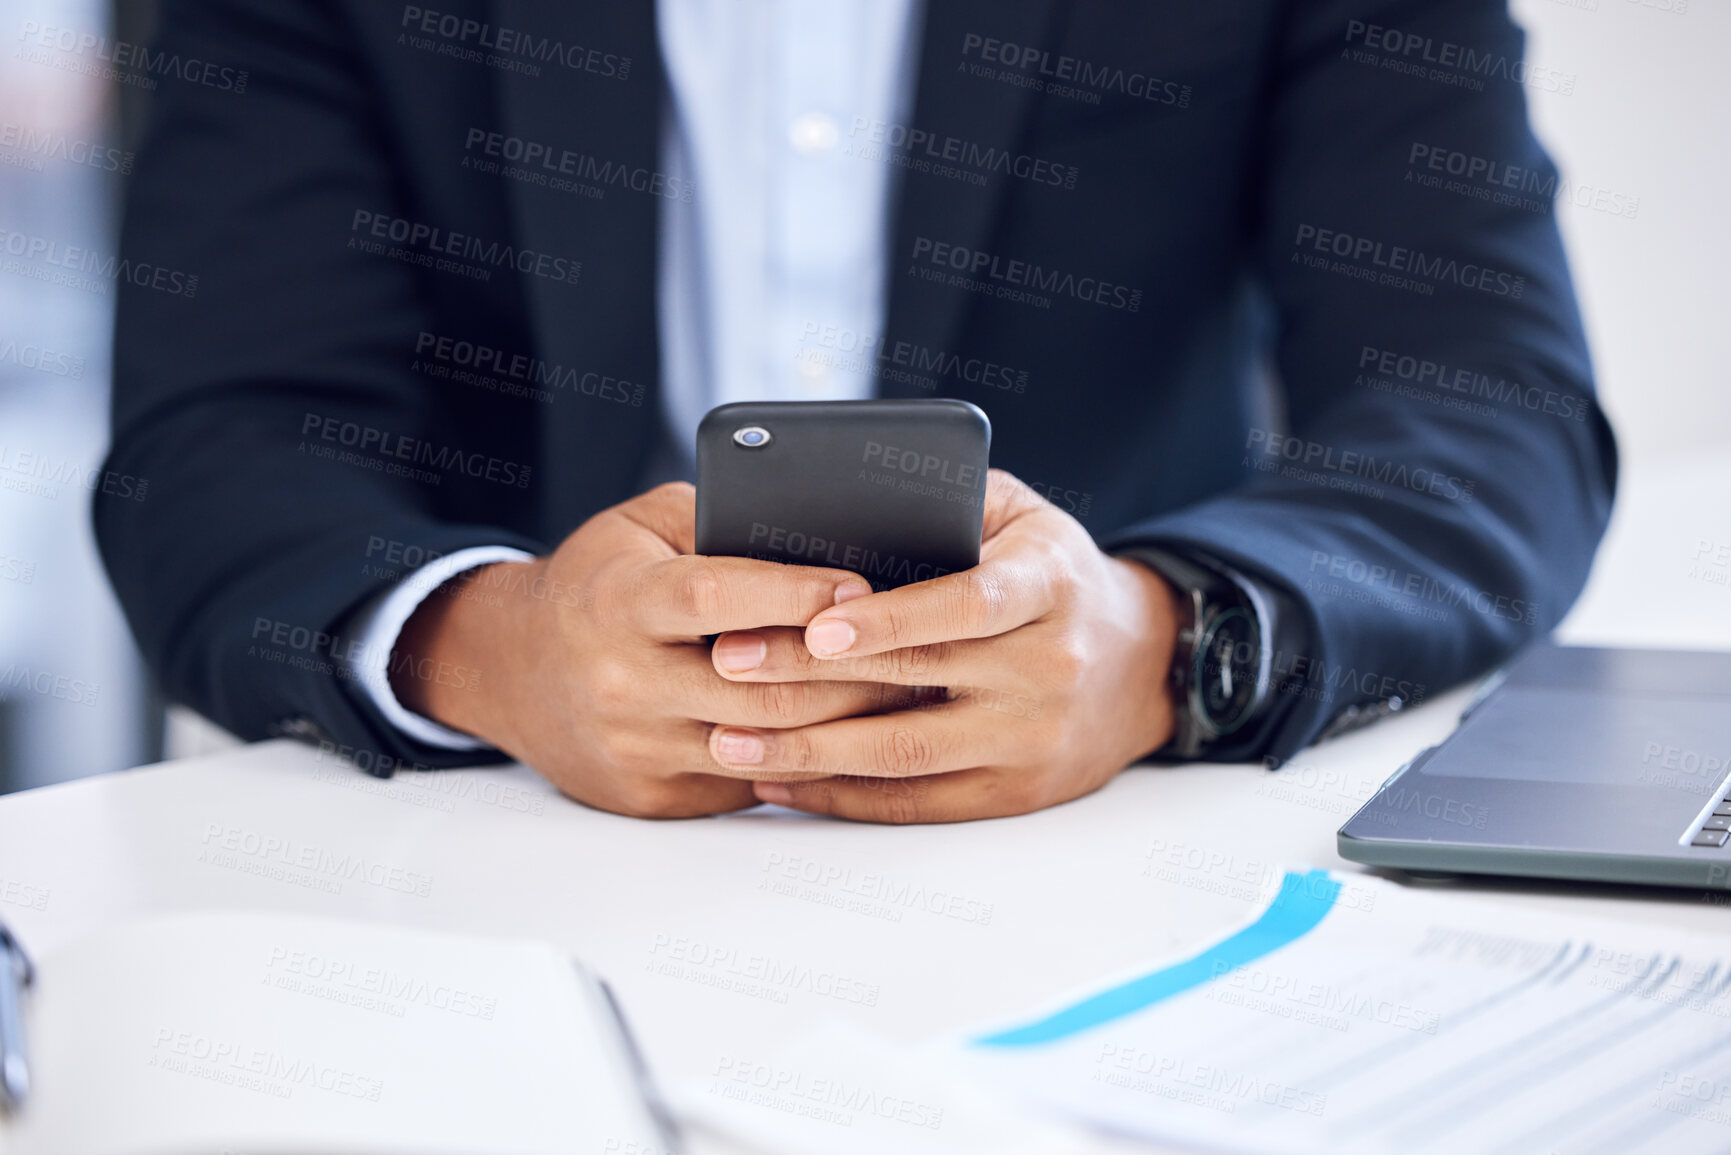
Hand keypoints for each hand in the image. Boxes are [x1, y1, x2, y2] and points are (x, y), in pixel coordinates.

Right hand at [390, 483, 919, 817]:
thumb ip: (719, 522)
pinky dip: (806, 758)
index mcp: (617, 602)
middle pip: (756, 687)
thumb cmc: (597, 582)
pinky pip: (747, 781)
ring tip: (905, 694)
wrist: (509, 671)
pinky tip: (853, 734)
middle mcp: (619, 681)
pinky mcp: (650, 796)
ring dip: (843, 723)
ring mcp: (634, 748)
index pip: (716, 599)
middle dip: (846, 671)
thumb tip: (823, 524)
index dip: (794, 594)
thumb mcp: (642, 527)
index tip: (863, 587)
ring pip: (763, 744)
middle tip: (919, 652)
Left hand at [703, 470, 1184, 821]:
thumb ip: (947, 503)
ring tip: (729, 736)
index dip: (892, 618)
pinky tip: (780, 779)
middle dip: (811, 675)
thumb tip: (840, 503)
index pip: (968, 604)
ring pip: (907, 754)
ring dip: (810, 749)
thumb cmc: (1052, 574)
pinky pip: (917, 803)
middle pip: (916, 679)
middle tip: (729, 662)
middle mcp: (1048, 666)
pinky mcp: (1016, 793)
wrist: (1143, 663)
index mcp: (1048, 585)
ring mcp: (1033, 738)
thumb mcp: (1021, 514)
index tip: (816, 623)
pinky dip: (842, 796)